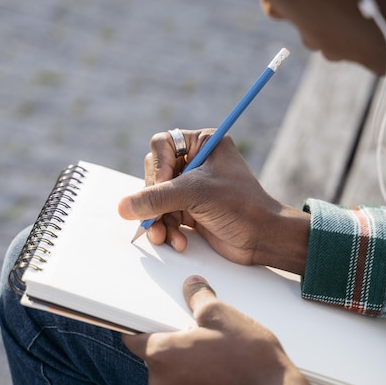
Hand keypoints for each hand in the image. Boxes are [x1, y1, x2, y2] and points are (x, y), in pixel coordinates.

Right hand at [118, 129, 309, 274]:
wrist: (263, 238)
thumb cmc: (240, 206)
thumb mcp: (196, 195)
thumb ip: (156, 198)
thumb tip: (122, 207)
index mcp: (203, 143)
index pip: (162, 144)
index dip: (159, 166)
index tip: (166, 185)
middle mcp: (196, 162)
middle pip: (155, 173)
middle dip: (156, 199)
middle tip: (161, 214)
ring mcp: (192, 187)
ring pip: (157, 198)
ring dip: (158, 220)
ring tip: (165, 237)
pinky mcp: (190, 209)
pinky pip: (164, 215)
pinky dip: (166, 229)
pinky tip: (176, 241)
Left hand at [123, 275, 311, 384]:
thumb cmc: (250, 357)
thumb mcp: (221, 313)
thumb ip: (198, 296)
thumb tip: (191, 286)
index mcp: (161, 355)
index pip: (132, 338)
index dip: (140, 327)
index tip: (149, 321)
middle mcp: (161, 384)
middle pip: (155, 356)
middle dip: (172, 344)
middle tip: (197, 334)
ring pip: (171, 375)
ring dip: (184, 365)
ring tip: (213, 355)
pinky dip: (195, 381)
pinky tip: (218, 372)